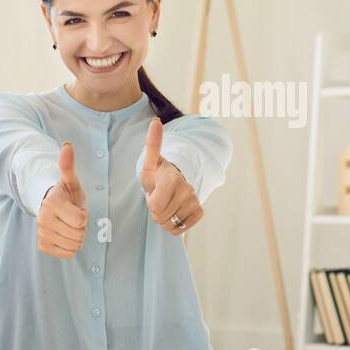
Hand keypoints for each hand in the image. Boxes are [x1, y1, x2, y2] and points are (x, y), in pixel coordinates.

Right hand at [37, 142, 86, 258]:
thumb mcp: (70, 180)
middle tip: (74, 218)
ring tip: (70, 226)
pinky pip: (67, 254)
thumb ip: (68, 165)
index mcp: (52, 203)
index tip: (77, 208)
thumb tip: (67, 146)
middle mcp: (43, 220)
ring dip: (77, 238)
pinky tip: (65, 236)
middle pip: (79, 234)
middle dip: (81, 227)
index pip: (81, 220)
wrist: (49, 207)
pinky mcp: (43, 246)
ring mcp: (42, 234)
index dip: (84, 215)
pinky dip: (70, 247)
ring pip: (74, 246)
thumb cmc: (65, 194)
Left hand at [140, 117, 202, 233]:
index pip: (155, 207)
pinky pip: (183, 228)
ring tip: (166, 203)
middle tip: (159, 197)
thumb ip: (152, 144)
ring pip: (170, 224)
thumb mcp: (150, 162)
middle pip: (160, 217)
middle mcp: (186, 189)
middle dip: (155, 210)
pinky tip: (175, 212)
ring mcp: (194, 200)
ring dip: (164, 218)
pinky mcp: (199, 211)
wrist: (176, 180)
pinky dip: (176, 225)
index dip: (150, 202)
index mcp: (172, 178)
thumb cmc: (158, 173)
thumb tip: (155, 121)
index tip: (153, 192)